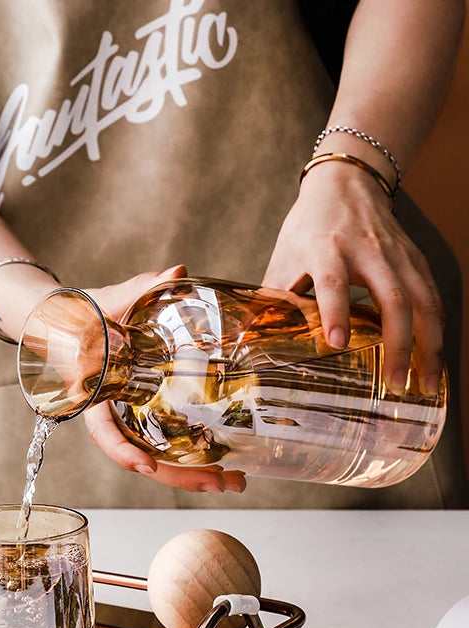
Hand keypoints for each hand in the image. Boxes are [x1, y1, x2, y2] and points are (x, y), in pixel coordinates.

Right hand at [82, 266, 246, 493]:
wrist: (72, 320)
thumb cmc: (82, 313)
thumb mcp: (106, 301)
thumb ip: (138, 289)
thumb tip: (177, 271)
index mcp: (94, 395)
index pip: (104, 432)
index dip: (123, 451)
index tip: (148, 467)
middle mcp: (113, 414)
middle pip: (143, 456)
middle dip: (181, 475)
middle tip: (223, 482)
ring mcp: (132, 416)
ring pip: (160, 455)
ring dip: (195, 471)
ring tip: (236, 481)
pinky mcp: (148, 411)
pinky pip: (169, 438)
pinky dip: (195, 452)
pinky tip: (227, 458)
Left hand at [262, 163, 443, 395]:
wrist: (346, 183)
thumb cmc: (307, 226)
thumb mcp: (284, 257)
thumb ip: (274, 297)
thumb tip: (251, 339)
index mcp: (326, 249)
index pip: (332, 282)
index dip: (335, 312)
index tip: (336, 343)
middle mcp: (368, 251)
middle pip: (392, 299)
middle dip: (398, 345)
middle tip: (394, 385)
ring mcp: (398, 255)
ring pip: (423, 302)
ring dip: (428, 346)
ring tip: (426, 385)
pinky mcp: (416, 259)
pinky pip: (432, 297)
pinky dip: (437, 330)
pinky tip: (434, 359)